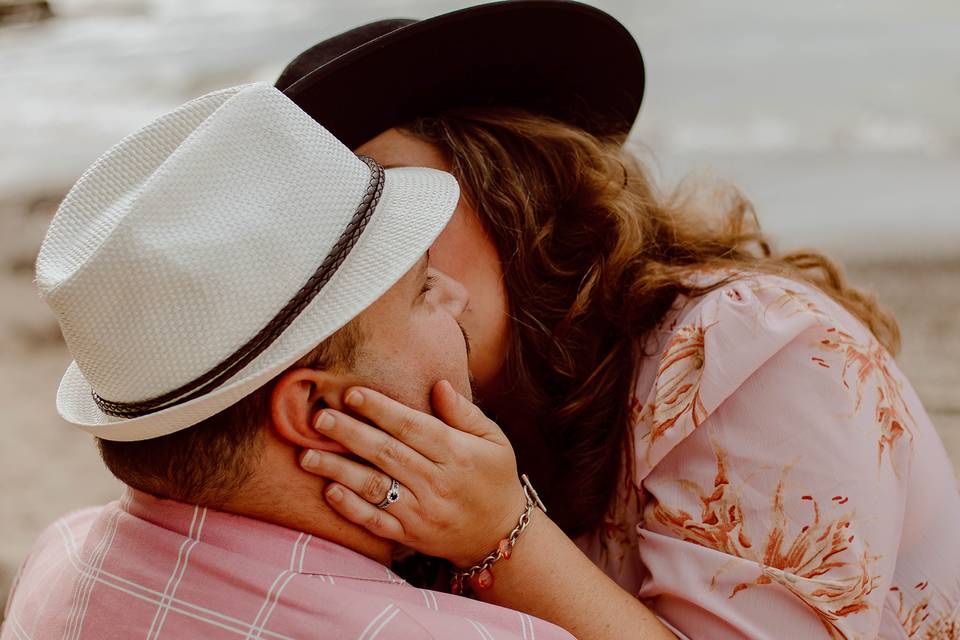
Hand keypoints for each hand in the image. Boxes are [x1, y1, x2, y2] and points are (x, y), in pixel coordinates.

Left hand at [299, 379, 526, 567]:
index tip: (352, 394)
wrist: (498, 536)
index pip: (413, 427)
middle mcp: (437, 482)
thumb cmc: (494, 478)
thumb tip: (438, 384)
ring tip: (307, 455)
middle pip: (387, 453)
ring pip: (376, 487)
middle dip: (350, 434)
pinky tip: (329, 491)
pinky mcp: (410, 535)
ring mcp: (422, 512)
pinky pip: (377, 521)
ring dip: (339, 470)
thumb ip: (464, 412)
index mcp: (457, 454)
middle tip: (319, 418)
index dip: (381, 409)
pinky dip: (351, 508)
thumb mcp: (494, 440)